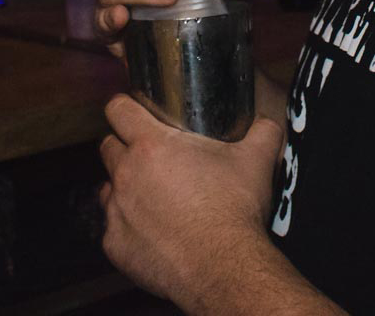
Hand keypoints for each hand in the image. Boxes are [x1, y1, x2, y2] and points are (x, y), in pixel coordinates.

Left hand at [99, 93, 284, 306]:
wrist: (223, 267)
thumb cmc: (234, 210)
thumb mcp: (257, 160)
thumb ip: (262, 132)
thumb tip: (266, 124)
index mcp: (152, 144)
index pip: (118, 109)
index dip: (124, 107)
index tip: (133, 112)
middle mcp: (126, 173)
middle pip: (108, 146)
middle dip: (124, 148)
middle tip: (151, 159)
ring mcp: (116, 211)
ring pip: (108, 188)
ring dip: (124, 188)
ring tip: (153, 199)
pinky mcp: (114, 245)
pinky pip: (113, 229)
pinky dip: (128, 229)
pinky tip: (154, 234)